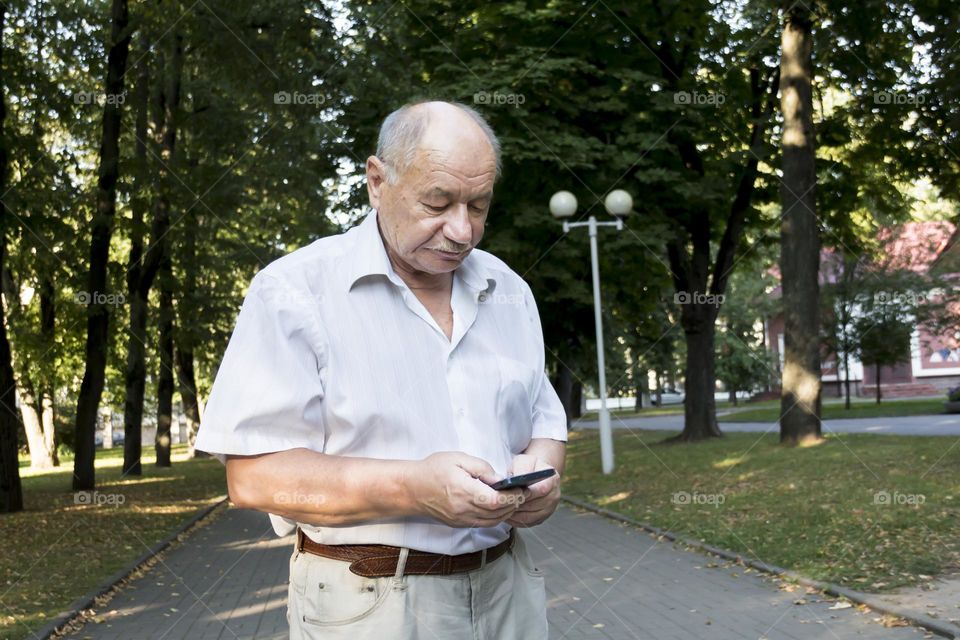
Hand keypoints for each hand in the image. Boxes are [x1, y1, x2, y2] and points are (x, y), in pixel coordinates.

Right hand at [407, 451, 524, 527]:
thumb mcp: (458, 459)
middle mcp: (463, 510)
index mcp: (464, 492)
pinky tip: (500, 506)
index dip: (513, 496)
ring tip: (514, 499)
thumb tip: (501, 479)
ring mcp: (461, 520)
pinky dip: (496, 517)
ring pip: (493, 522)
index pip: (496, 501)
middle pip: (498, 513)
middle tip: (524, 492)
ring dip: (507, 512)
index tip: (521, 488)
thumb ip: (482, 468)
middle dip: (514, 503)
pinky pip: (483, 524)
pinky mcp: (459, 524)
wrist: (411, 489)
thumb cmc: (433, 470)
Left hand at [504, 453, 559, 526]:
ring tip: (504, 507)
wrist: (534, 475)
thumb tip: (518, 479)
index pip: (542, 489)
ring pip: (530, 516)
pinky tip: (508, 512)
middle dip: (519, 503)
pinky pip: (527, 523)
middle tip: (505, 502)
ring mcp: (549, 509)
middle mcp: (554, 495)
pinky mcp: (541, 518)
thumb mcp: (524, 461)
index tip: (514, 492)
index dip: (527, 492)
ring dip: (515, 513)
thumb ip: (521, 468)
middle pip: (536, 505)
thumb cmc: (528, 468)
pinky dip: (515, 519)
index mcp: (552, 479)